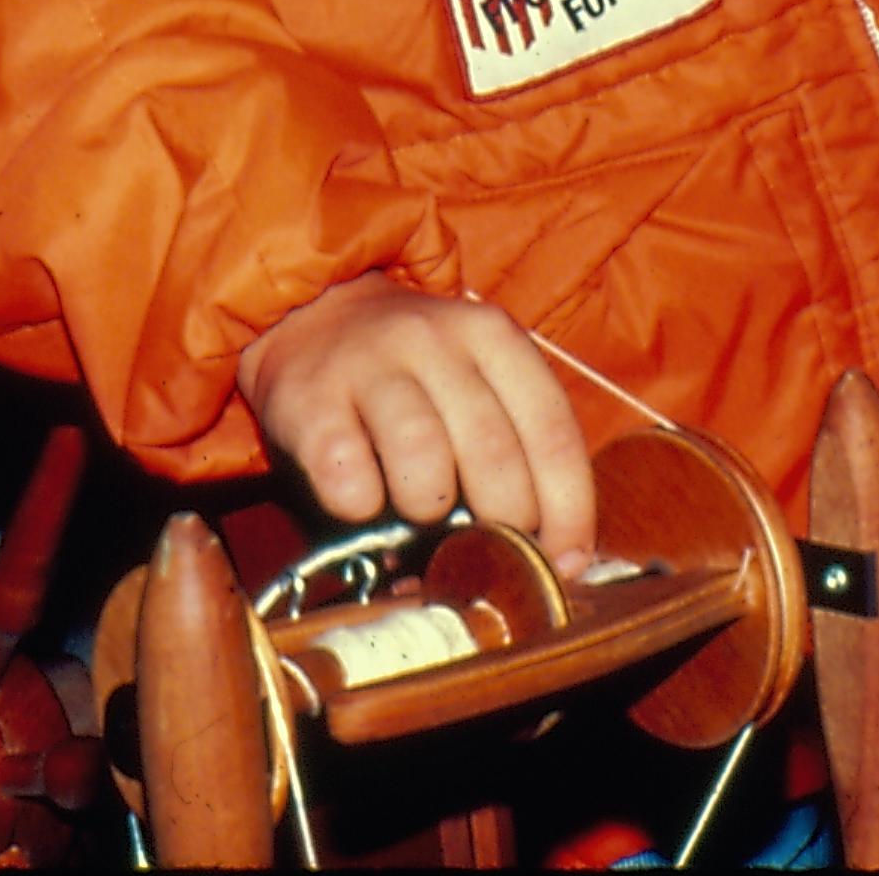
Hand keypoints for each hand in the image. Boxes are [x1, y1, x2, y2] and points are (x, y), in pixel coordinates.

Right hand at [236, 273, 594, 567]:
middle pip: (492, 450)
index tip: (566, 560)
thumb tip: (557, 555)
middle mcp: (437, 341)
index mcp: (494, 338)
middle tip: (487, 549)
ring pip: (422, 454)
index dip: (567, 508)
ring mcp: (370, 363)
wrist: (316, 317)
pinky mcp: (311, 397)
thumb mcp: (477, 386)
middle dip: (501, 520)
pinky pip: (344, 468)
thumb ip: (518, 449)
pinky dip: (359, 504)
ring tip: (421, 513)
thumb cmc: (417, 379)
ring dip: (429, 506)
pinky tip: (363, 503)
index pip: (552, 431)